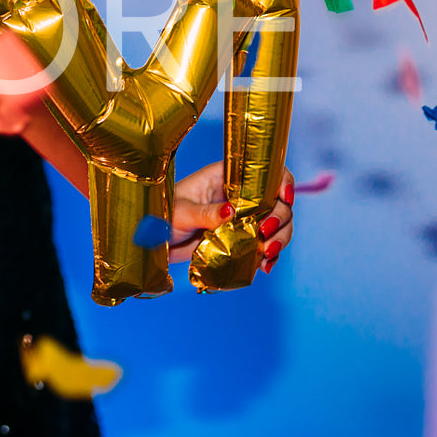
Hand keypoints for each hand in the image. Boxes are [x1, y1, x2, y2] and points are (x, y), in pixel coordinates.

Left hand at [170, 160, 293, 270]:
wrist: (153, 242)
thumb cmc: (160, 216)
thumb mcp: (180, 213)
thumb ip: (205, 213)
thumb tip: (230, 211)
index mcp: (225, 177)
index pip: (265, 172)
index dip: (282, 181)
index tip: (284, 198)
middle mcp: (238, 196)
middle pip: (277, 202)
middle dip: (281, 218)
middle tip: (266, 234)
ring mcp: (242, 218)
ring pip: (276, 225)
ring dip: (279, 239)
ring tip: (267, 254)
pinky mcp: (240, 239)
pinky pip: (264, 245)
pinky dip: (269, 255)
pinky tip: (264, 265)